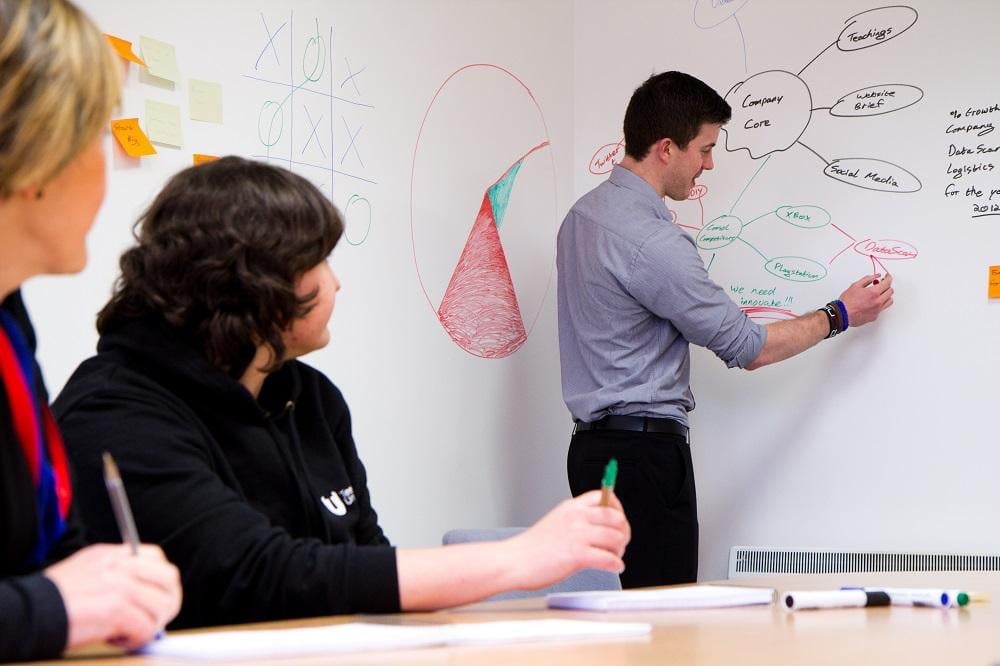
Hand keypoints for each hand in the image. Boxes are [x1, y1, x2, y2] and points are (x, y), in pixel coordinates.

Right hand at [45, 544, 181, 650]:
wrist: (29, 613)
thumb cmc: (53, 600)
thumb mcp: (87, 572)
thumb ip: (116, 576)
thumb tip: (145, 595)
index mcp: (112, 554)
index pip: (156, 558)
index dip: (162, 582)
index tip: (155, 599)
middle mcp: (120, 565)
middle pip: (169, 579)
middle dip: (167, 603)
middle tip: (152, 620)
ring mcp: (120, 585)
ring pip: (161, 605)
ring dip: (150, 625)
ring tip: (127, 632)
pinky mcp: (116, 608)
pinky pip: (145, 627)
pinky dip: (136, 639)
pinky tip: (117, 640)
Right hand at [504, 490, 630, 590]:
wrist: (515, 561)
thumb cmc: (533, 547)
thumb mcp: (557, 520)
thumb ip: (577, 519)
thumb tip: (602, 524)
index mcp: (571, 507)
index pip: (605, 496)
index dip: (618, 508)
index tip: (619, 520)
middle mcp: (576, 517)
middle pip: (616, 517)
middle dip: (623, 532)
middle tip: (620, 542)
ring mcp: (577, 535)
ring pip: (616, 538)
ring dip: (620, 550)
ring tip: (615, 557)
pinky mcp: (577, 555)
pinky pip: (609, 558)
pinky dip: (616, 564)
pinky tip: (614, 567)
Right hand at [838, 273, 893, 327]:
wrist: (842, 314)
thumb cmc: (847, 301)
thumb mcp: (855, 285)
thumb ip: (867, 279)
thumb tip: (876, 276)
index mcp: (874, 293)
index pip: (887, 283)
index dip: (888, 278)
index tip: (887, 276)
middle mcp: (878, 302)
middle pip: (890, 291)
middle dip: (887, 286)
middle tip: (882, 284)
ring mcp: (877, 310)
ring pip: (889, 301)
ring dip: (886, 295)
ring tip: (879, 294)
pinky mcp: (875, 316)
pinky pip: (882, 308)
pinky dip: (880, 303)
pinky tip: (873, 302)